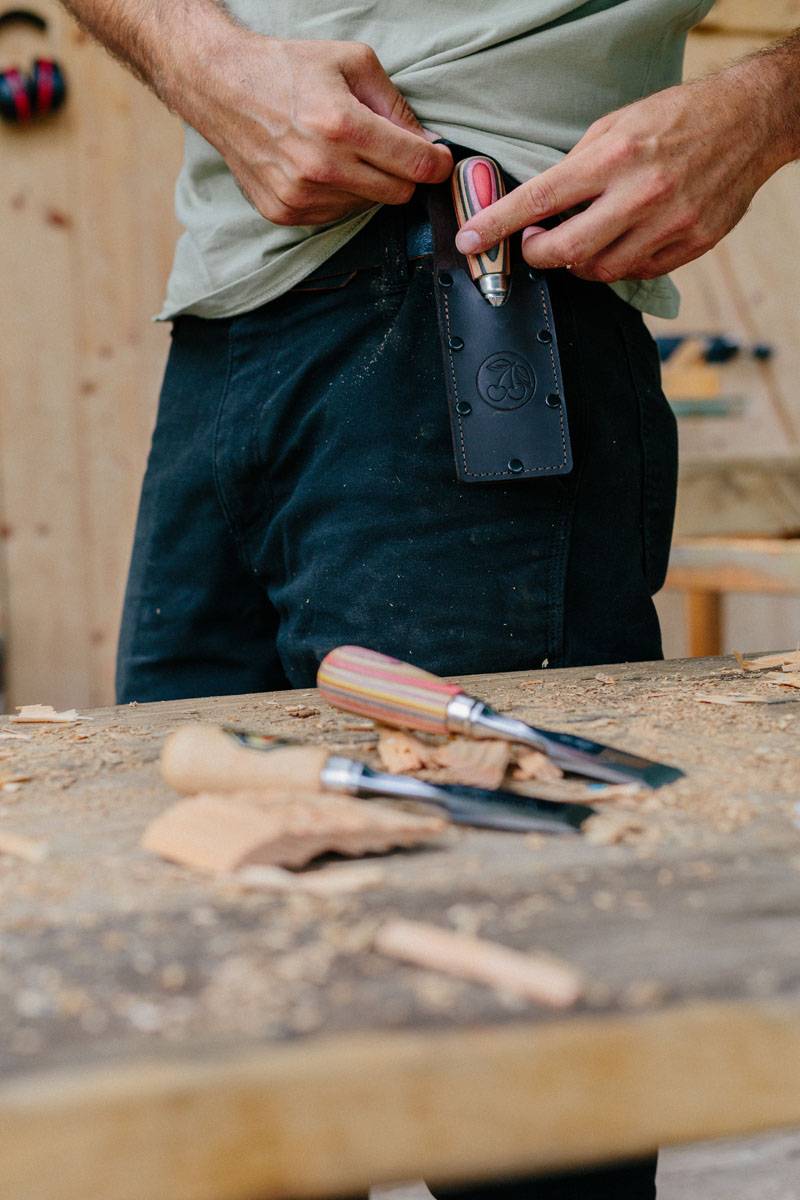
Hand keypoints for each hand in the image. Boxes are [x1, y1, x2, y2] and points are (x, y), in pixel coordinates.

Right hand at [191, 33, 452, 225]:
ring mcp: (301, 196)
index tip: (440, 160)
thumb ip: (396, 105)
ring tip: (341, 150)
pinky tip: (319, 166)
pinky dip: (338, 195)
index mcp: (343, 125)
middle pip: (398, 193)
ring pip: (367, 206)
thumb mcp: (352, 63)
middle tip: (388, 150)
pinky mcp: (285, 213)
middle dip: (402, 173)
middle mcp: (323, 167)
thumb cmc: (288, 68)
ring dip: (366, 183)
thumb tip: (429, 143)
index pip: (416, 166)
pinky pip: (335, 215)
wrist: (221, 87)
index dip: (438, 164)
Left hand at [454, 70, 784, 282]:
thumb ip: (578, 167)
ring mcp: (667, 224)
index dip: (498, 225)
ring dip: (578, 262)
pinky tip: (620, 241)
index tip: (470, 241)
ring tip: (580, 239)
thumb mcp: (616, 125)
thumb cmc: (676, 118)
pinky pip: (636, 273)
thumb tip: (540, 205)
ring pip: (599, 271)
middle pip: (565, 250)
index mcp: (613, 157)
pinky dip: (618, 263)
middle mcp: (639, 194)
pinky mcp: (690, 245)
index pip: (539, 199)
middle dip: (537, 253)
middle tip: (532, 245)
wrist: (747, 122)